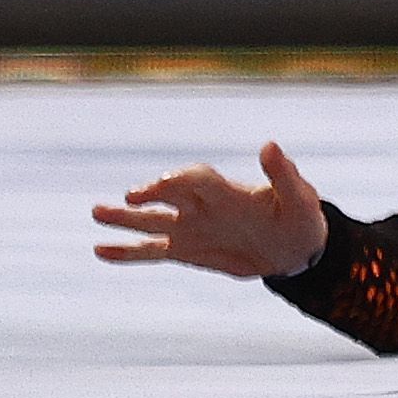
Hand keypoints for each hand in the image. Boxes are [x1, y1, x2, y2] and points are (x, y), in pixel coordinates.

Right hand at [95, 141, 333, 278]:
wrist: (296, 248)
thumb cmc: (300, 217)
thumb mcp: (298, 198)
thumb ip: (282, 174)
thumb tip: (269, 144)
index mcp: (228, 192)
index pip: (196, 180)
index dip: (177, 181)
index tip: (158, 187)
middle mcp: (204, 206)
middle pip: (169, 196)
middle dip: (148, 196)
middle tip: (126, 199)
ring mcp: (193, 228)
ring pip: (152, 222)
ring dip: (125, 219)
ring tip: (96, 213)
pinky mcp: (188, 251)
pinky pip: (153, 252)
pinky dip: (128, 253)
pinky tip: (101, 250)